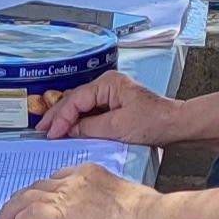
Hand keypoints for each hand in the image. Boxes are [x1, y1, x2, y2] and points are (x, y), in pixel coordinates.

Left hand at [0, 162, 158, 218]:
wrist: (145, 216)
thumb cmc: (146, 211)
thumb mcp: (124, 197)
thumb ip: (108, 202)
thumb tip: (109, 218)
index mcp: (90, 172)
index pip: (59, 177)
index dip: (47, 188)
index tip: (41, 197)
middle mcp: (73, 179)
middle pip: (39, 184)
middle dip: (23, 195)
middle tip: (12, 206)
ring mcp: (65, 194)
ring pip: (27, 196)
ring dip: (12, 209)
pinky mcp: (59, 212)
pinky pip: (29, 215)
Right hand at [35, 71, 197, 146]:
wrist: (177, 125)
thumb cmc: (153, 122)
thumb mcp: (118, 127)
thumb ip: (90, 128)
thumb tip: (69, 130)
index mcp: (107, 84)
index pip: (76, 100)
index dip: (61, 118)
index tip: (51, 134)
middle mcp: (107, 85)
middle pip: (75, 99)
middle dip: (58, 115)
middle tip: (42, 130)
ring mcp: (111, 94)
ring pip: (81, 105)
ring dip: (66, 118)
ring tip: (50, 130)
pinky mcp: (115, 105)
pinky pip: (91, 111)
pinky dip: (79, 121)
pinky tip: (70, 130)